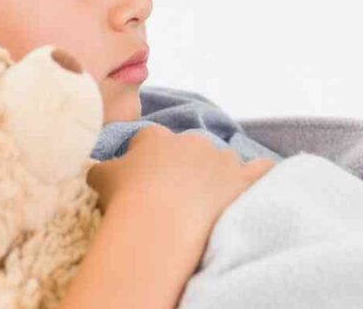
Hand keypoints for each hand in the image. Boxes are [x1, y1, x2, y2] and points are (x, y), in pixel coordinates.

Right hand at [87, 125, 273, 230]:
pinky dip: (259, 175)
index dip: (144, 159)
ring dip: (216, 175)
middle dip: (183, 167)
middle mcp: (192, 141)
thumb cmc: (126, 200)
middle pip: (189, 149)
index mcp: (156, 138)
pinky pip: (261, 170)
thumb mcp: (101, 179)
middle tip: (171, 197)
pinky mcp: (244, 180)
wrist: (159, 223)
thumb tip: (101, 169)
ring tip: (206, 203)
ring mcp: (222, 159)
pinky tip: (254, 186)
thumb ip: (103, 169)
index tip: (140, 180)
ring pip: (222, 160)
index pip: (149, 140)